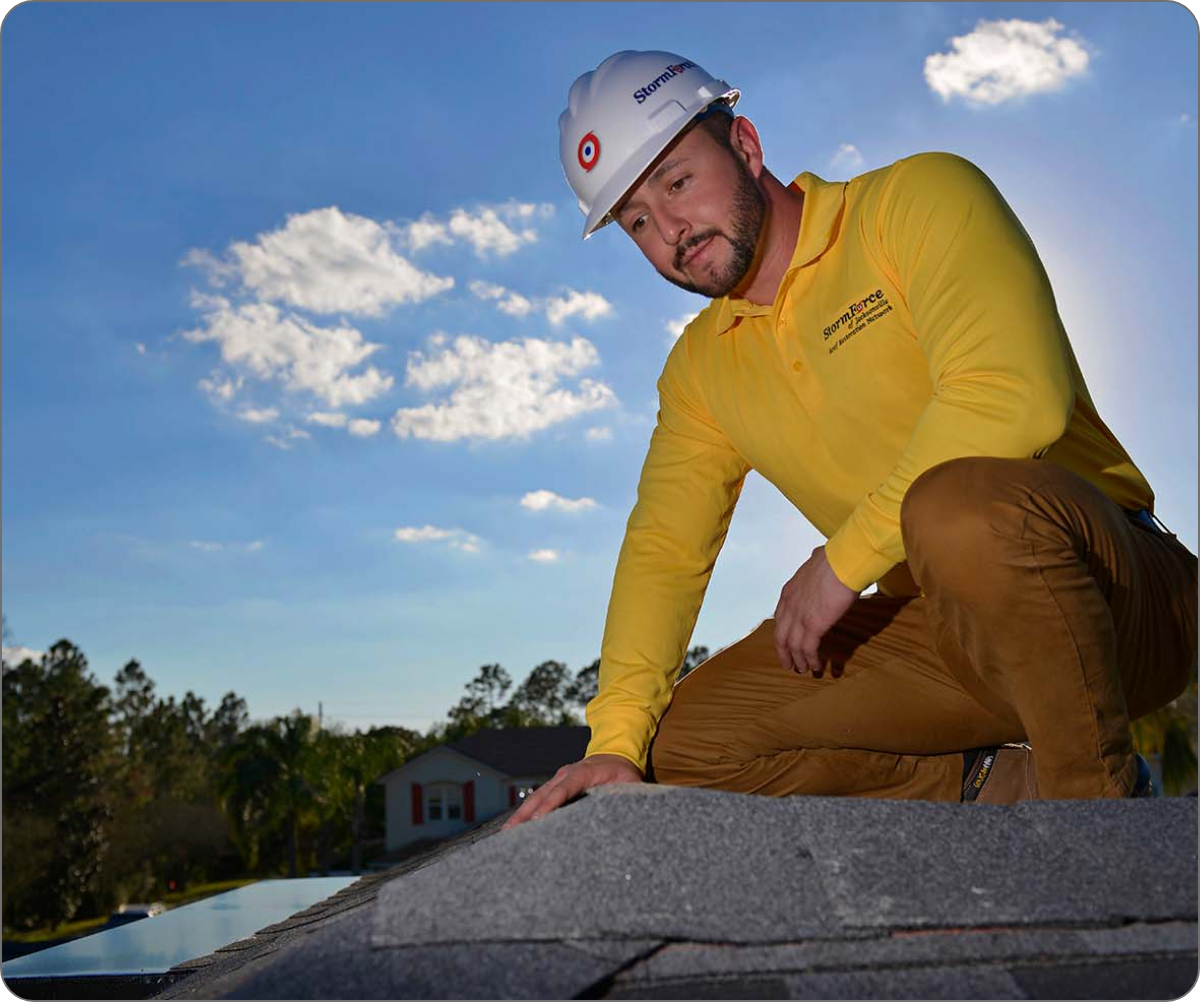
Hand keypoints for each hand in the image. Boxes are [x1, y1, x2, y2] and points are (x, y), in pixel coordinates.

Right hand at [501, 754, 641, 829]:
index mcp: (584, 772)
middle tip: (511, 832)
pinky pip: (538, 799)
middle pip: (542, 794)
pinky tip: (517, 828)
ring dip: (521, 815)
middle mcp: (566, 774)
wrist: (615, 754)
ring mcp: (558, 779)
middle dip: (526, 813)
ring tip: (507, 833)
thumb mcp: (631, 782)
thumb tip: (630, 814)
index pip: (564, 789)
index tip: (539, 819)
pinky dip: (526, 813)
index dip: (551, 804)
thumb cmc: (623, 772)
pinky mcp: (555, 786)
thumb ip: (629, 796)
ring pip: (535, 797)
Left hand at [774, 545, 858, 673]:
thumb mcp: (815, 565)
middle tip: (789, 664)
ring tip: (804, 670)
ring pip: (792, 647)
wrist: (843, 562)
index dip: (782, 634)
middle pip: (780, 636)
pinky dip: (811, 660)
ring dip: (798, 661)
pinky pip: (808, 649)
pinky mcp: (813, 626)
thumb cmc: (835, 560)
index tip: (786, 643)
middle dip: (784, 653)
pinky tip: (816, 666)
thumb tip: (818, 560)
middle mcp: (789, 606)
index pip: (779, 619)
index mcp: (788, 592)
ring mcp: (799, 617)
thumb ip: (813, 572)